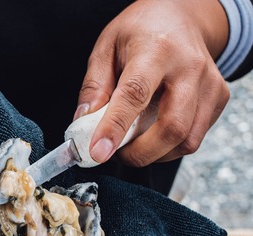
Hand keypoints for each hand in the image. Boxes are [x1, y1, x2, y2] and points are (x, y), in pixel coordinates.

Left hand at [77, 0, 229, 165]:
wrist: (181, 16)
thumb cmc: (141, 31)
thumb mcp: (106, 47)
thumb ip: (94, 86)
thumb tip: (83, 124)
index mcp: (157, 50)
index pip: (135, 94)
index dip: (115, 127)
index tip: (98, 151)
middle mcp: (190, 67)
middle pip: (171, 127)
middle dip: (139, 153)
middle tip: (115, 152)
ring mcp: (210, 84)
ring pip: (187, 140)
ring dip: (154, 154)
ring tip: (132, 143)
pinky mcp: (219, 98)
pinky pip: (194, 138)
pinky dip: (170, 147)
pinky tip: (153, 133)